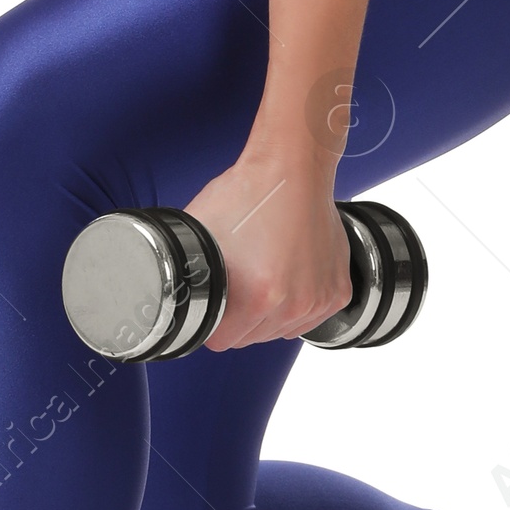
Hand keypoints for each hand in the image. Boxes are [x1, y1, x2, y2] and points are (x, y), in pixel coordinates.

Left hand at [184, 154, 352, 352]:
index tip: (214, 302)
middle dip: (241, 317)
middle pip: (251, 338)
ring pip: (280, 331)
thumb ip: (188, 273)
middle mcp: (294, 303)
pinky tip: (287, 274)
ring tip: (264, 272)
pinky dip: (297, 304)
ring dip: (270, 313)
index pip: (222, 341)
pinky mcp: (337, 292)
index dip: (212, 321)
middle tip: (239, 281)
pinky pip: (308, 318)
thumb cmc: (250, 193)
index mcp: (260, 295)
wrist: (294, 168)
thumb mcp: (201, 233)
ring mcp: (319, 299)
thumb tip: (172, 291)